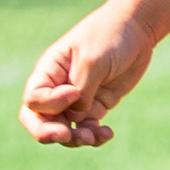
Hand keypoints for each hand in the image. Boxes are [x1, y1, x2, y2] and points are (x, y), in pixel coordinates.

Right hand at [20, 3, 156, 147]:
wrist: (136, 30)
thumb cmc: (109, 37)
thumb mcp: (92, 60)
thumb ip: (82, 90)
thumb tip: (77, 116)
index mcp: (48, 72)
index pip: (34, 100)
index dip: (50, 104)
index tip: (75, 92)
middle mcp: (57, 88)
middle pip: (40, 121)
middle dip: (49, 133)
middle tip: (66, 135)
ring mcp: (76, 100)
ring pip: (65, 129)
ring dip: (75, 139)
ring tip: (93, 137)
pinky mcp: (96, 106)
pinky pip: (88, 129)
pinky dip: (95, 136)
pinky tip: (107, 134)